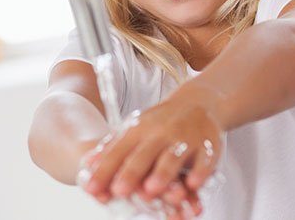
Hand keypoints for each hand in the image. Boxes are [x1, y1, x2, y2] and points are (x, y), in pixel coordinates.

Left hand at [77, 130, 202, 219]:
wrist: (198, 102)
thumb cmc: (160, 123)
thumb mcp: (134, 129)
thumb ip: (113, 147)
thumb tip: (87, 165)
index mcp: (138, 130)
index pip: (118, 151)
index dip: (105, 170)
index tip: (92, 189)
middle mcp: (160, 133)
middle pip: (143, 155)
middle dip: (130, 173)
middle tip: (119, 191)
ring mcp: (184, 139)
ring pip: (172, 158)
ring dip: (162, 174)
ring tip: (151, 190)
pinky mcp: (207, 146)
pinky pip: (204, 161)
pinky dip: (199, 173)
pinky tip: (193, 185)